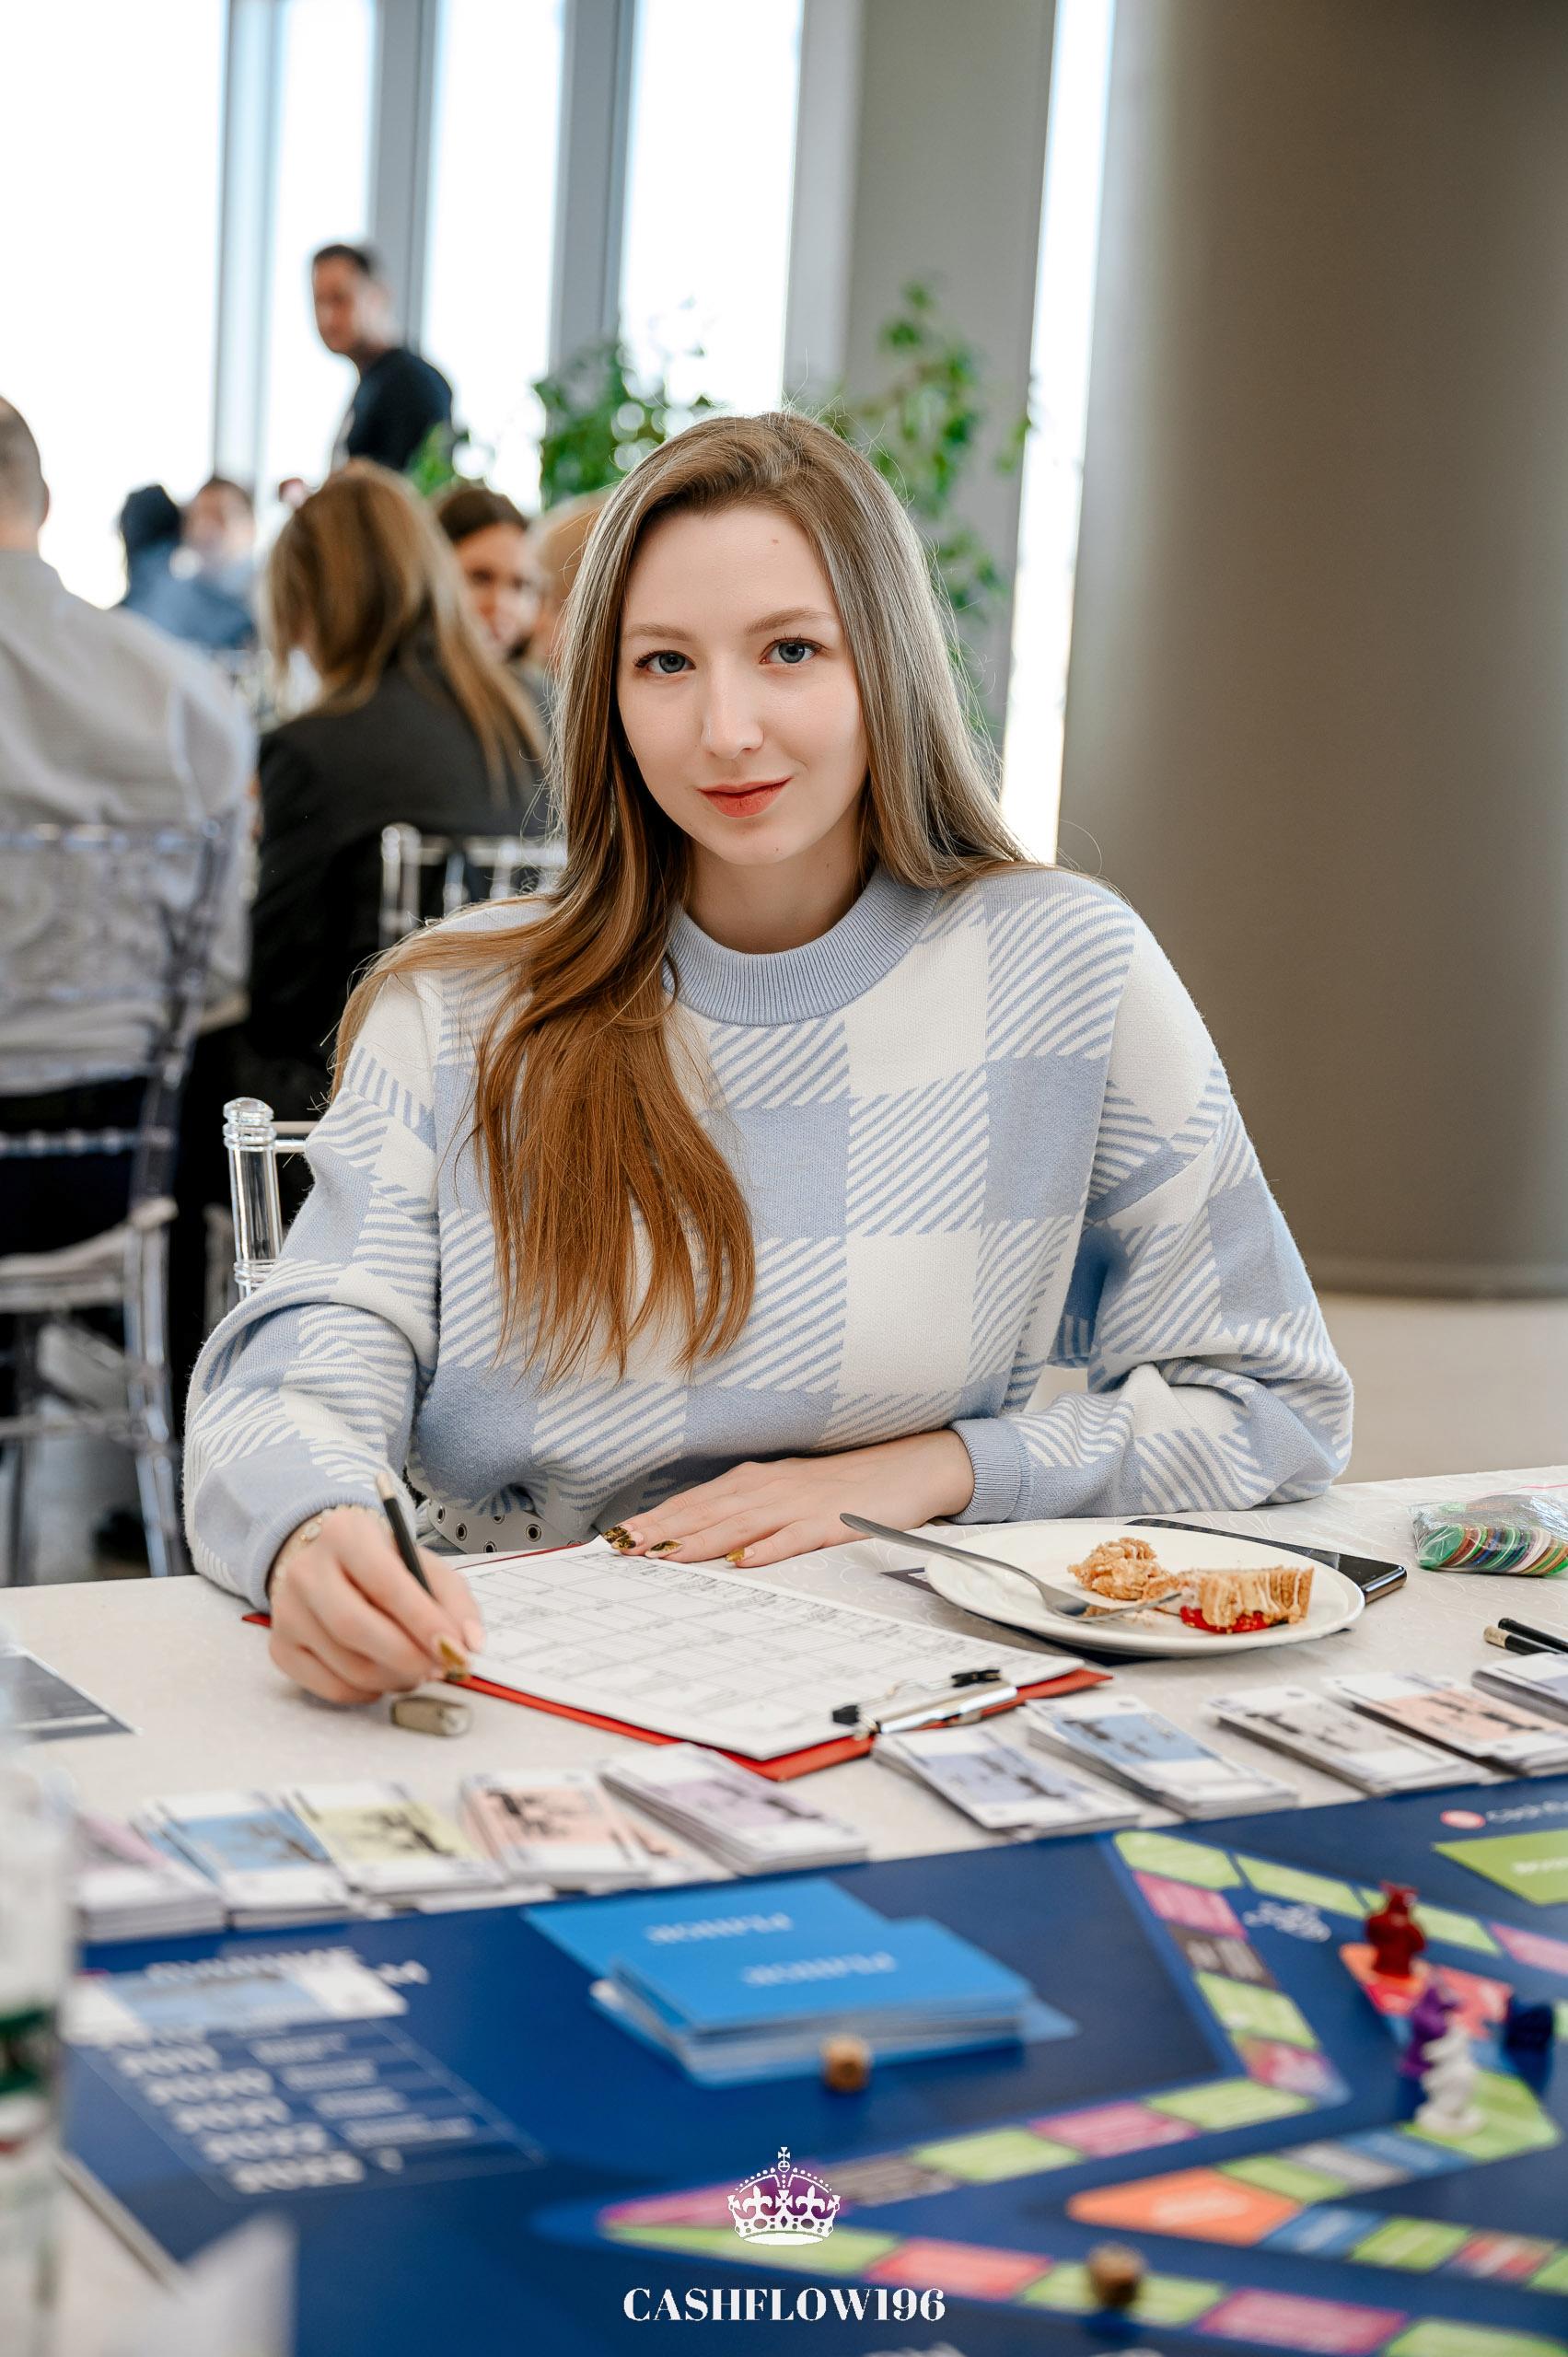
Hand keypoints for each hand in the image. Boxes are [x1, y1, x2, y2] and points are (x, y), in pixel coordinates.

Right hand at [266, 1507, 484, 1703]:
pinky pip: (330, 1687)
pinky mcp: (280, 1647)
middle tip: (439, 1669)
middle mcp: (306, 1569)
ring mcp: (286, 1611)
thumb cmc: (384, 1566)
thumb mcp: (423, 1564)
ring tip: (417, 1670)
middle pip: (355, 1627)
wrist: (328, 1565)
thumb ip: (453, 1600)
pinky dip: (368, 1691)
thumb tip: (470, 1644)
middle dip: (407, 1657)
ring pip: (345, 1663)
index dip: (423, 1621)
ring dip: (393, 1677)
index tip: (455, 1648)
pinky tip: (385, 1676)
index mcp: (346, 1534)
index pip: (385, 1583)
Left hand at [608, 1432, 975, 1569]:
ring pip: (739, 1523)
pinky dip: (767, 1548)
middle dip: (662, 1530)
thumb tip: (703, 1534)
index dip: (656, 1519)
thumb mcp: (788, 1491)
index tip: (618, 1537)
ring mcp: (800, 1505)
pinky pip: (794, 1537)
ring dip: (699, 1540)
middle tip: (623, 1548)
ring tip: (664, 1556)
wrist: (908, 1468)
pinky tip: (742, 1560)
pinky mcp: (832, 1523)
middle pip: (707, 1511)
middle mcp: (771, 1488)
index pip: (696, 1501)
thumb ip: (748, 1509)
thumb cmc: (845, 1484)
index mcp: (757, 1480)